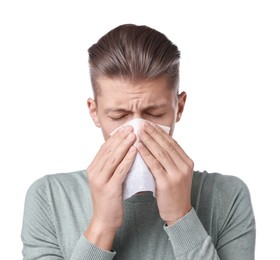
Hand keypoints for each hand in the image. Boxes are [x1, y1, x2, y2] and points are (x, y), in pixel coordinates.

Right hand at [85, 125, 136, 249]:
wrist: (104, 220)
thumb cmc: (109, 198)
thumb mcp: (107, 178)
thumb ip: (111, 165)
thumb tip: (123, 149)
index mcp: (93, 168)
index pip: (104, 148)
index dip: (115, 137)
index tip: (126, 127)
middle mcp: (94, 172)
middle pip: (108, 150)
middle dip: (120, 137)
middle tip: (132, 126)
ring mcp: (100, 180)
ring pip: (113, 157)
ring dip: (124, 144)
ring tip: (134, 134)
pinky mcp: (109, 189)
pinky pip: (120, 170)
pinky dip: (128, 159)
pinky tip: (135, 151)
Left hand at [137, 122, 193, 224]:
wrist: (178, 212)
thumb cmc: (174, 191)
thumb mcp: (177, 173)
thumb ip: (171, 159)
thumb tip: (157, 143)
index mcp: (187, 162)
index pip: (172, 142)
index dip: (160, 132)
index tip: (149, 124)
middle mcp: (184, 166)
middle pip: (166, 145)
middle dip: (153, 133)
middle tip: (142, 123)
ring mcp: (177, 174)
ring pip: (160, 153)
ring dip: (148, 140)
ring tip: (138, 131)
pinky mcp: (167, 183)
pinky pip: (154, 165)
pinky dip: (145, 154)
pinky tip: (138, 147)